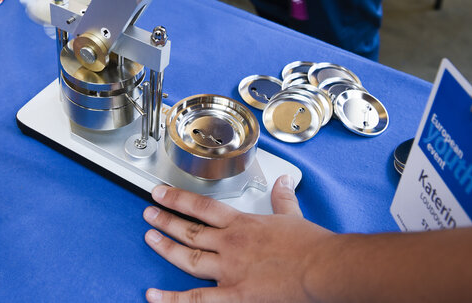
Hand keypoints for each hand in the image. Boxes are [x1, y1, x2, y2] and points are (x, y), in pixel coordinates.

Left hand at [143, 175, 334, 301]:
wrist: (323, 268)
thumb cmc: (311, 246)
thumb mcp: (293, 215)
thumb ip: (283, 199)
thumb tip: (284, 182)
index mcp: (242, 224)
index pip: (201, 206)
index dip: (177, 198)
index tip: (161, 193)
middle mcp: (231, 244)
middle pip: (189, 229)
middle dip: (165, 220)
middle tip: (148, 214)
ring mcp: (229, 269)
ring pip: (188, 257)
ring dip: (166, 248)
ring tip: (149, 239)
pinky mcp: (235, 295)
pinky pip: (197, 298)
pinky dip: (173, 299)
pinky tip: (154, 295)